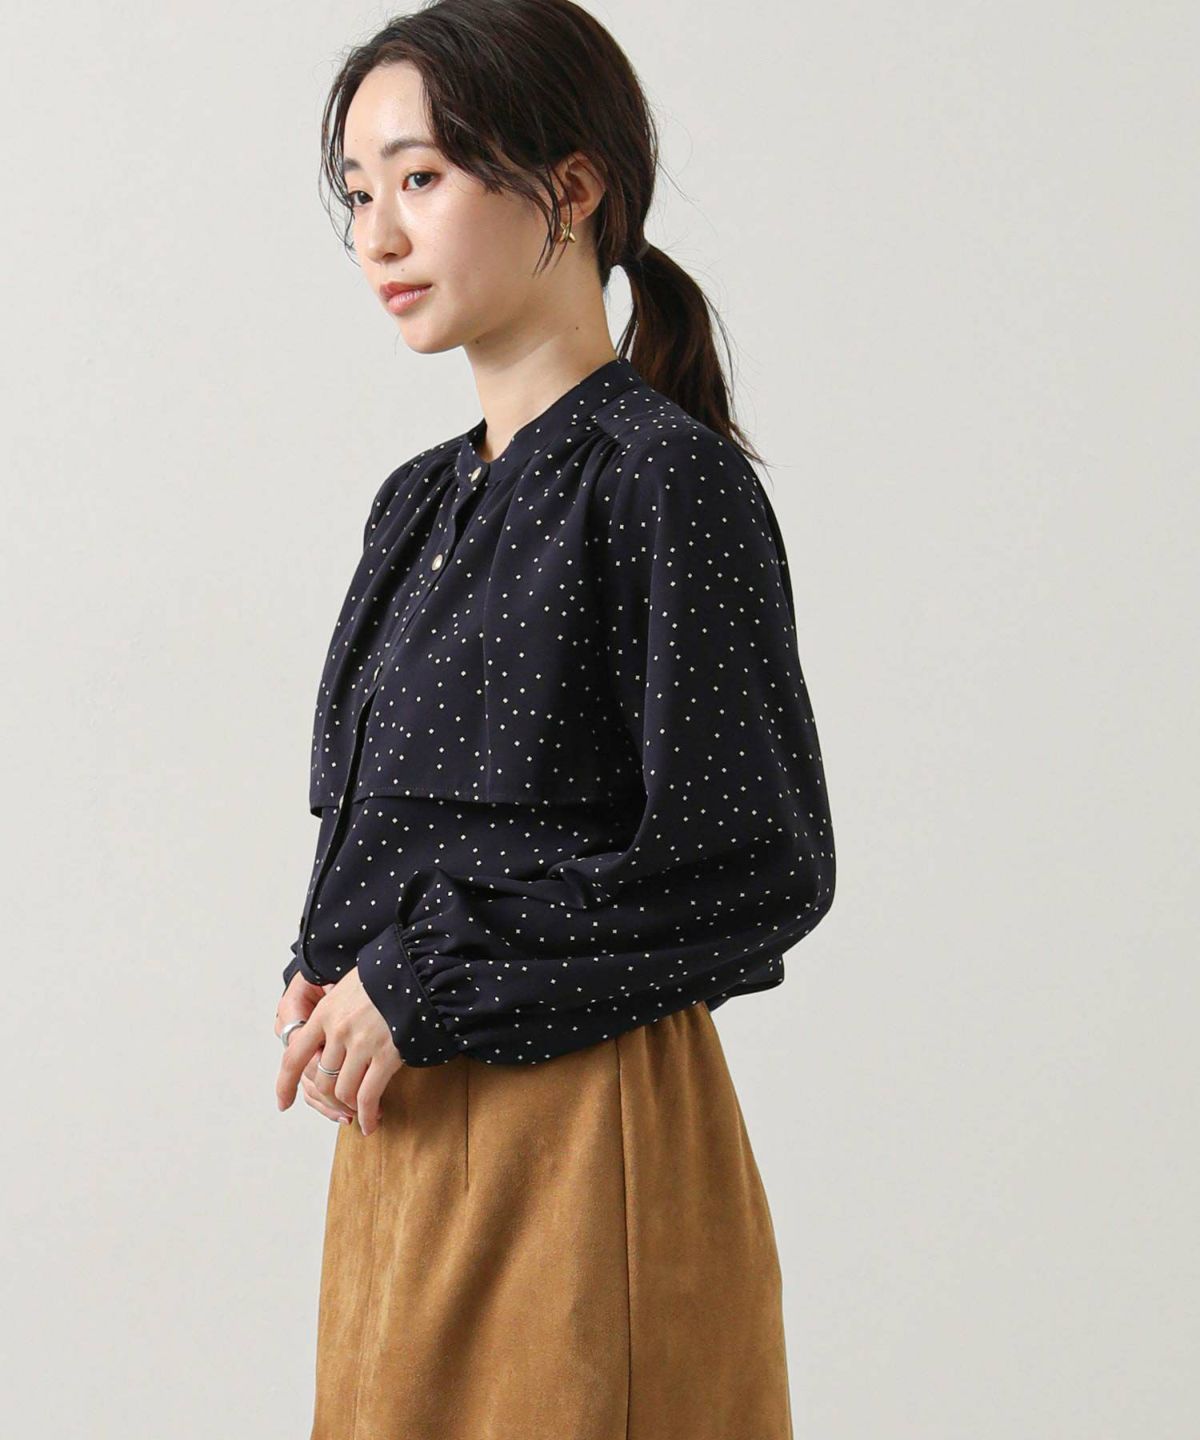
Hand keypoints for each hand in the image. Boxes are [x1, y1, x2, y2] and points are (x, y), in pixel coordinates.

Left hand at [275, 967, 402, 1135]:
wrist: (419, 971)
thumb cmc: (386, 976)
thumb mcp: (349, 985)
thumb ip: (334, 1012)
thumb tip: (327, 1037)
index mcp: (324, 1013)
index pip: (294, 1056)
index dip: (285, 1084)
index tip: (283, 1103)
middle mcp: (337, 1030)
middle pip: (322, 1080)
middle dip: (331, 1099)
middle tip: (344, 1106)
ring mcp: (361, 1044)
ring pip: (343, 1092)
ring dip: (351, 1108)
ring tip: (361, 1112)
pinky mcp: (386, 1055)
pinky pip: (368, 1096)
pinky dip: (368, 1115)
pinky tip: (372, 1121)